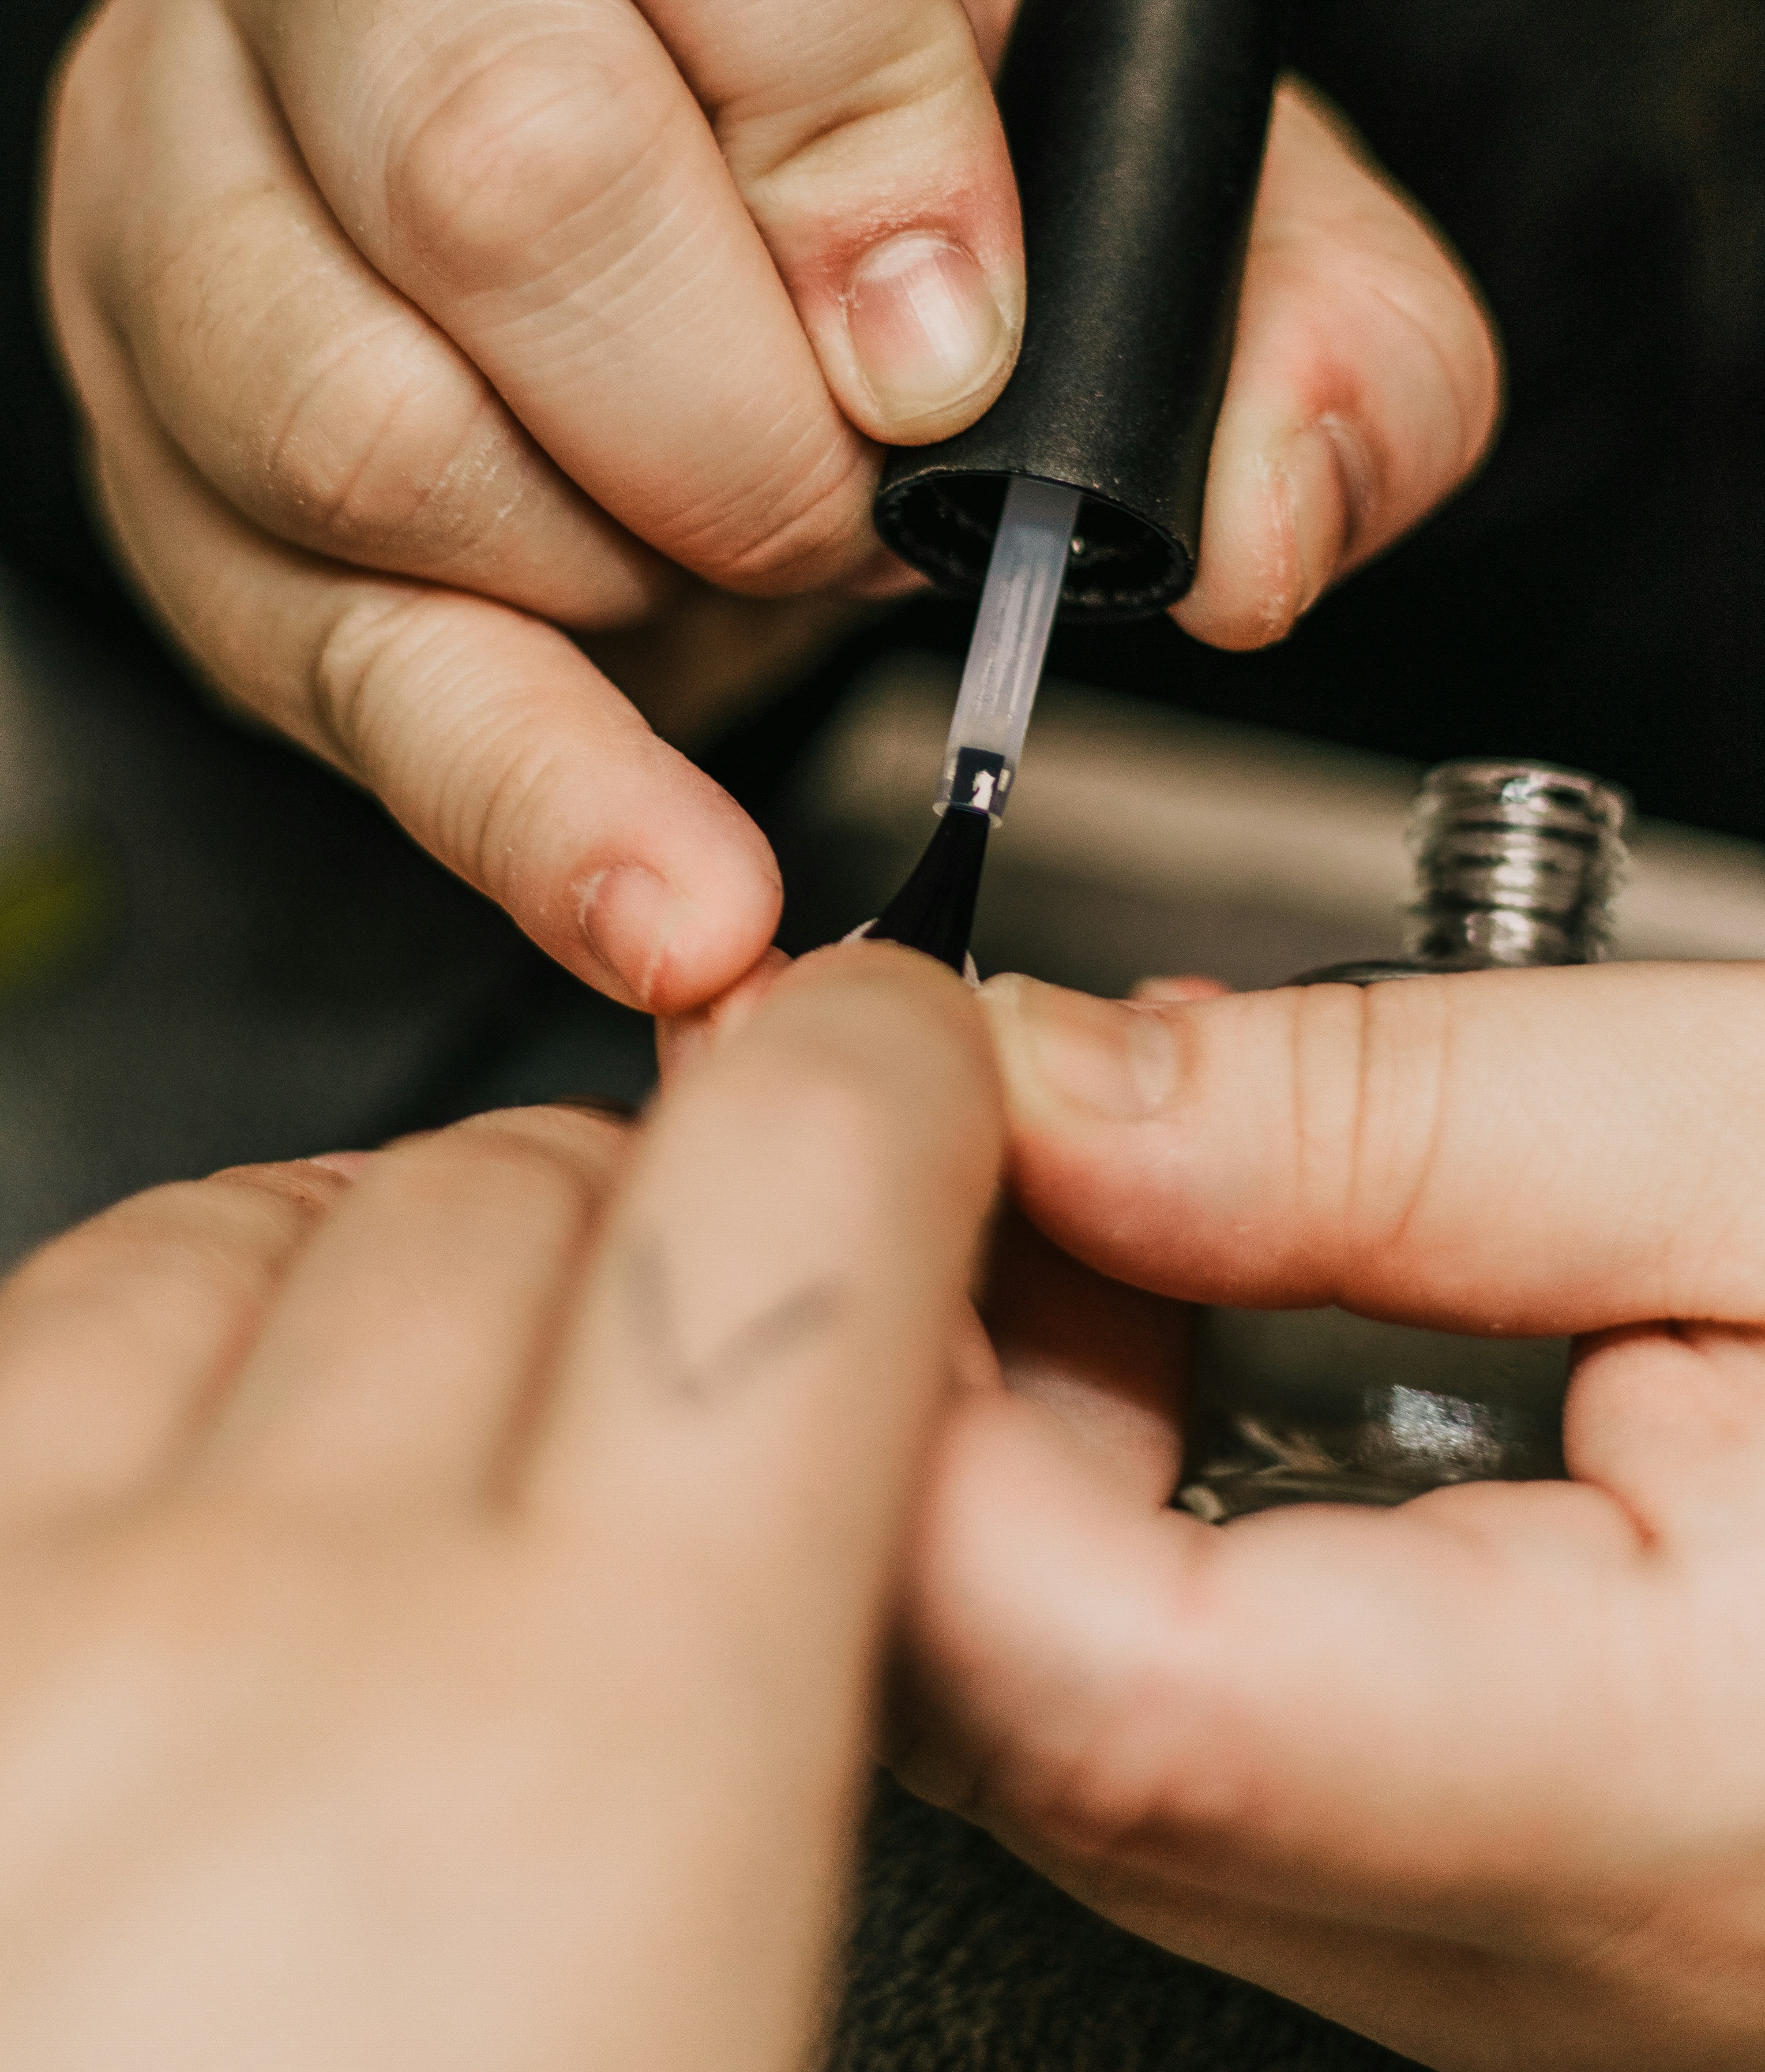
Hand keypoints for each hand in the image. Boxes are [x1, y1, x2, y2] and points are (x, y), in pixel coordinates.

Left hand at [0, 943, 998, 2069]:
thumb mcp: (720, 2028)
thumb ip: (779, 1741)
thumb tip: (809, 1579)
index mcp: (611, 1750)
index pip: (806, 1186)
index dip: (876, 1070)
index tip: (894, 1068)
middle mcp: (296, 1630)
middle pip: (525, 1184)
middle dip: (625, 1222)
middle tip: (644, 1358)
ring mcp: (37, 1617)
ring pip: (264, 1224)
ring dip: (374, 1266)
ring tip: (404, 1423)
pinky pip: (41, 1329)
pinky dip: (153, 1345)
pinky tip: (186, 1480)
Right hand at [46, 0, 1498, 1011]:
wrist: (598, 202)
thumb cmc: (847, 142)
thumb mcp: (1115, 142)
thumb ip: (1289, 301)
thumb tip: (1265, 524)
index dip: (863, 120)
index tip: (961, 344)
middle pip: (504, 152)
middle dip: (746, 410)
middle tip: (864, 502)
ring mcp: (199, 171)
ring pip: (368, 416)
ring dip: (634, 569)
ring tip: (739, 556)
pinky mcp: (161, 441)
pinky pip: (332, 651)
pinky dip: (532, 802)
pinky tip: (670, 900)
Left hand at [892, 963, 1764, 2070]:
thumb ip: (1394, 1120)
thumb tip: (1060, 1081)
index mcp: (1669, 1786)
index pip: (1113, 1694)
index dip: (909, 1397)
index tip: (863, 1137)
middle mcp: (1538, 1949)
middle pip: (1022, 1721)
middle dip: (903, 1382)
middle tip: (935, 1108)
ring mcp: (1476, 1949)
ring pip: (1047, 1729)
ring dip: (981, 1425)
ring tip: (1068, 1175)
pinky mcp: (1453, 1886)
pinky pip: (1148, 1724)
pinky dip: (1079, 1495)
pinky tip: (1148, 1313)